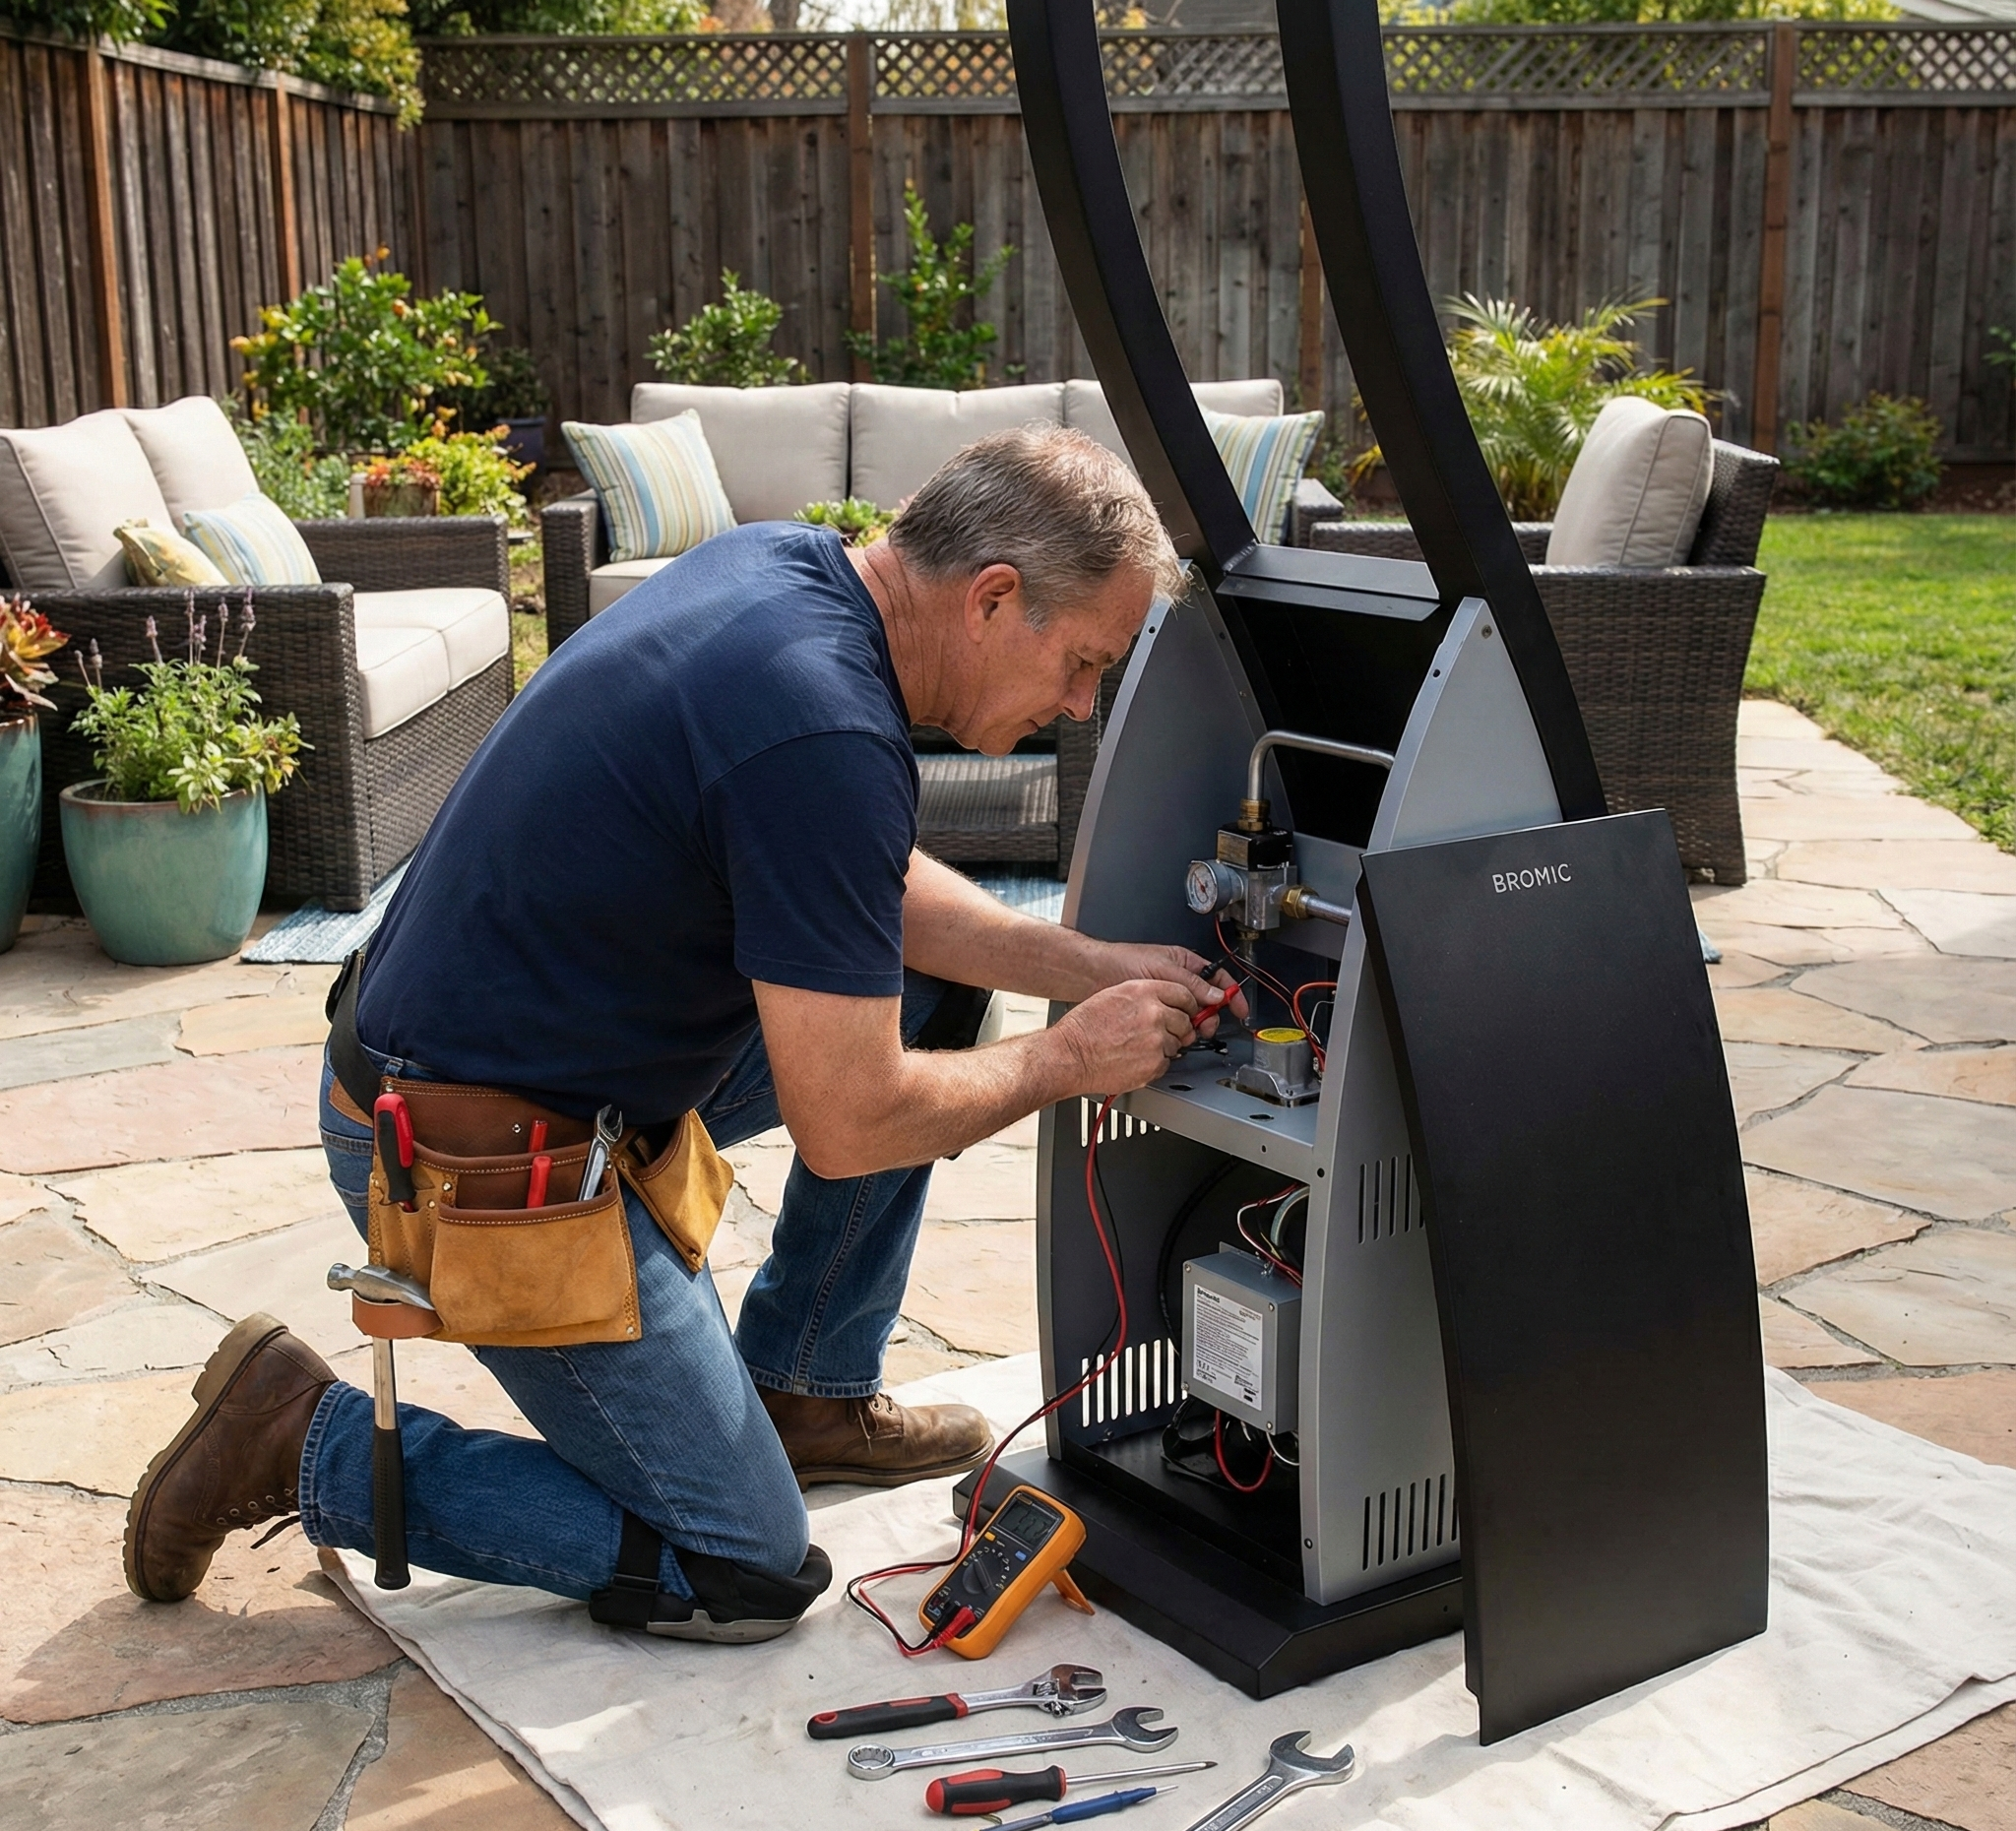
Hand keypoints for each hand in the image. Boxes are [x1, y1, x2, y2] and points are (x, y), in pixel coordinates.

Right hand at [1054, 978, 1221, 1094]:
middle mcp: (1153, 1014)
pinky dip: (1155, 1063)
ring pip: (1177, 1044)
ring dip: (1164, 1046)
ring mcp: (1156, 1040)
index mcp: (1143, 992)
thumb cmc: (1084, 1027)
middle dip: (1178, 1028)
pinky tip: (1135, 1058)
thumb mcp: (1113, 995)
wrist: (1070, 1055)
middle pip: (1185, 1021)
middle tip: (1161, 1033)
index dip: (1189, 1004)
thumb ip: (1144, 996)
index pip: (1184, 993)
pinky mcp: (1154, 1064)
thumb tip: (1165, 1003)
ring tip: (1138, 1047)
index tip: (1190, 1009)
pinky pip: (1167, 1063)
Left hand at [1079, 942, 1247, 1037]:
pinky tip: (1174, 1035)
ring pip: (1191, 1015)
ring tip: (1187, 1032)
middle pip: (1207, 1001)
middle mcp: (1179, 981)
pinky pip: (1174, 1023)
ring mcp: (1167, 997)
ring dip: (1193, 1025)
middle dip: (1210, 1015)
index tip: (1240, 1010)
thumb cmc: (1123, 962)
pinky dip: (1177, 1030)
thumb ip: (1191, 984)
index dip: (1231, 993)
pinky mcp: (1155, 1011)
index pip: (1217, 978)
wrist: (1094, 975)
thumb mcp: (1163, 969)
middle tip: (1205, 1026)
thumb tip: (1217, 995)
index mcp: (1185, 963)